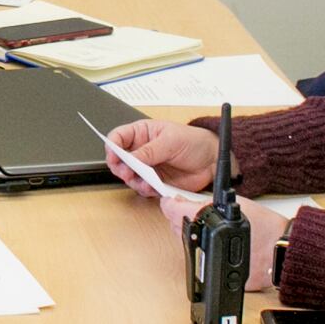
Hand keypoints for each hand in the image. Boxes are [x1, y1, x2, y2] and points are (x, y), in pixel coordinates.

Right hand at [103, 118, 218, 197]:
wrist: (212, 161)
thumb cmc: (194, 142)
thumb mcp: (171, 141)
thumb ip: (149, 150)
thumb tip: (130, 158)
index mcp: (142, 133)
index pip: (118, 137)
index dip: (112, 147)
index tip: (114, 156)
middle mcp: (142, 150)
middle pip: (119, 160)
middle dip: (120, 168)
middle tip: (127, 172)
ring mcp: (148, 167)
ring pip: (129, 177)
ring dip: (134, 181)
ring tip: (145, 181)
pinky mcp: (155, 182)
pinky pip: (143, 188)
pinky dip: (146, 190)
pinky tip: (154, 187)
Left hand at [158, 194, 294, 289]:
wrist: (281, 249)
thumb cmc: (264, 225)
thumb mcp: (233, 205)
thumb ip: (206, 204)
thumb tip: (184, 202)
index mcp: (207, 222)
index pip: (173, 212)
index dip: (169, 205)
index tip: (169, 202)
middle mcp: (205, 244)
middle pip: (177, 230)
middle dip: (181, 220)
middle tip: (191, 212)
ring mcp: (208, 261)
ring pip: (187, 247)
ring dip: (192, 237)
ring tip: (208, 229)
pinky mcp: (215, 275)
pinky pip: (201, 262)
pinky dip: (204, 253)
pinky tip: (216, 246)